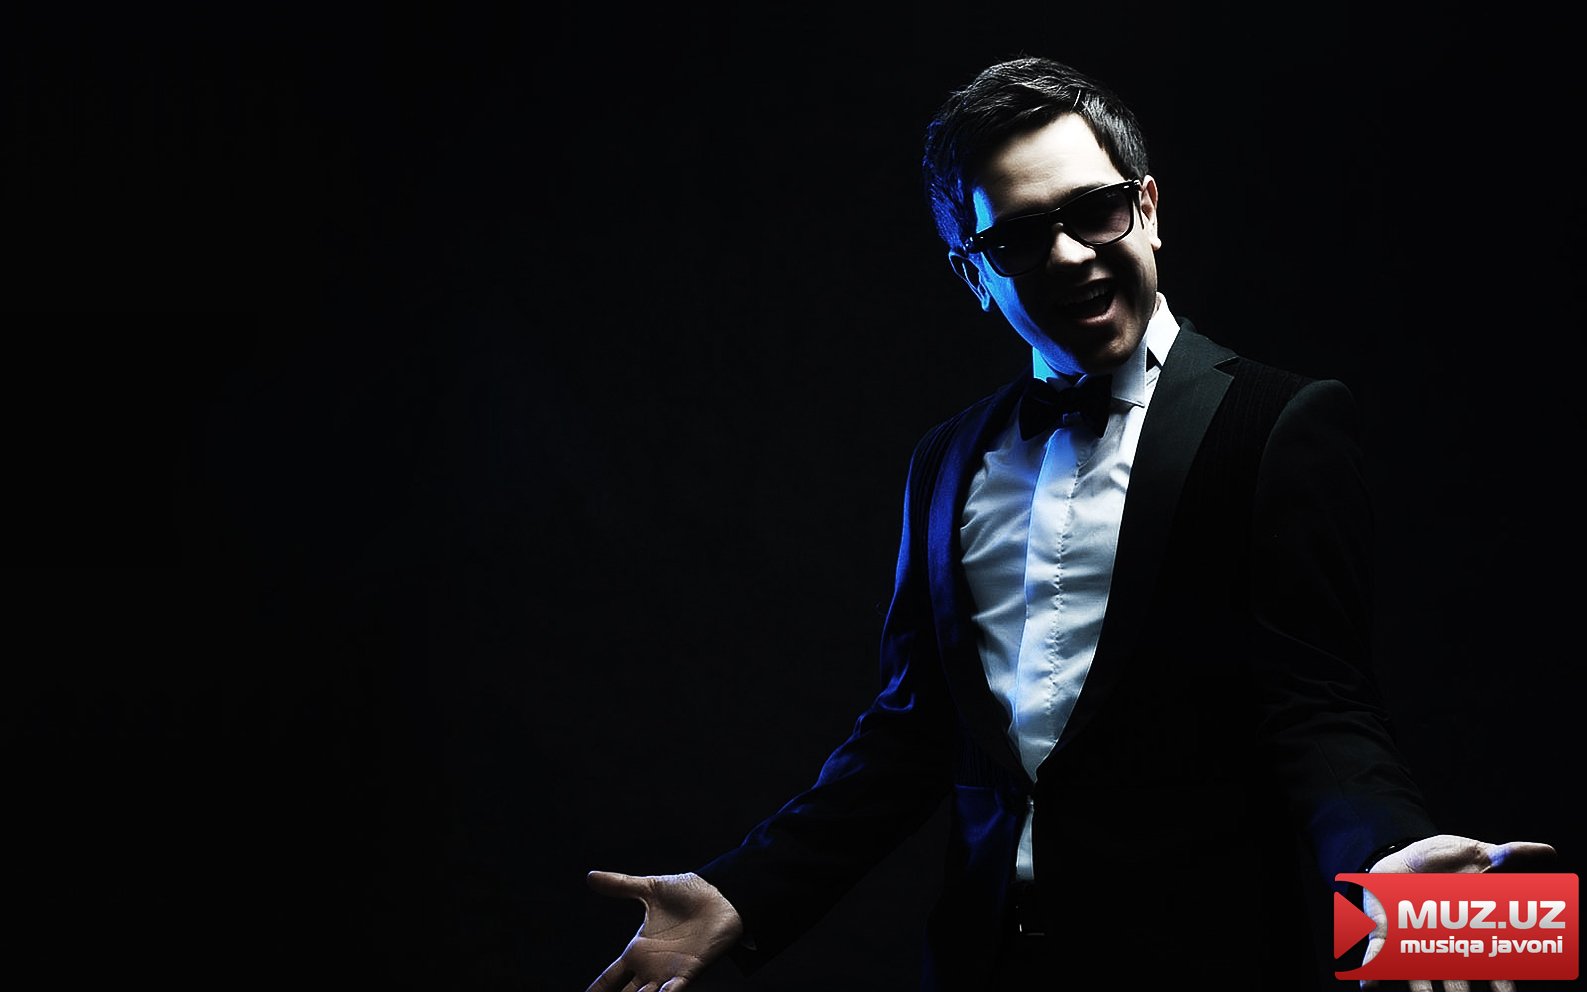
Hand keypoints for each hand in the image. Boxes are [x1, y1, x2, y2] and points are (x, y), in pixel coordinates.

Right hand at [584, 870, 744, 991]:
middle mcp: (651, 967)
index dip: (597, 989)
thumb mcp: (650, 889)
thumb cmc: (689, 892)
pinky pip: (673, 991)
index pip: (610, 978)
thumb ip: (621, 885)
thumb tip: (590, 876)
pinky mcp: (689, 971)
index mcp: (638, 951)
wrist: (721, 894)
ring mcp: (669, 972)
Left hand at [1359, 834, 1557, 991]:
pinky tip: (1369, 985)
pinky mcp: (1386, 934)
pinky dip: (1373, 972)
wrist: (1404, 857)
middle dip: (1460, 991)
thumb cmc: (1449, 863)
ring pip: (1419, 975)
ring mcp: (1414, 941)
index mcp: (1470, 930)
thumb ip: (1512, 855)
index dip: (1501, 982)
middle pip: (1457, 978)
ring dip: (1420, 988)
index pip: (1492, 963)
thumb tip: (1550, 851)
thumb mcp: (1479, 854)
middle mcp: (1444, 943)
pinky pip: (1379, 957)